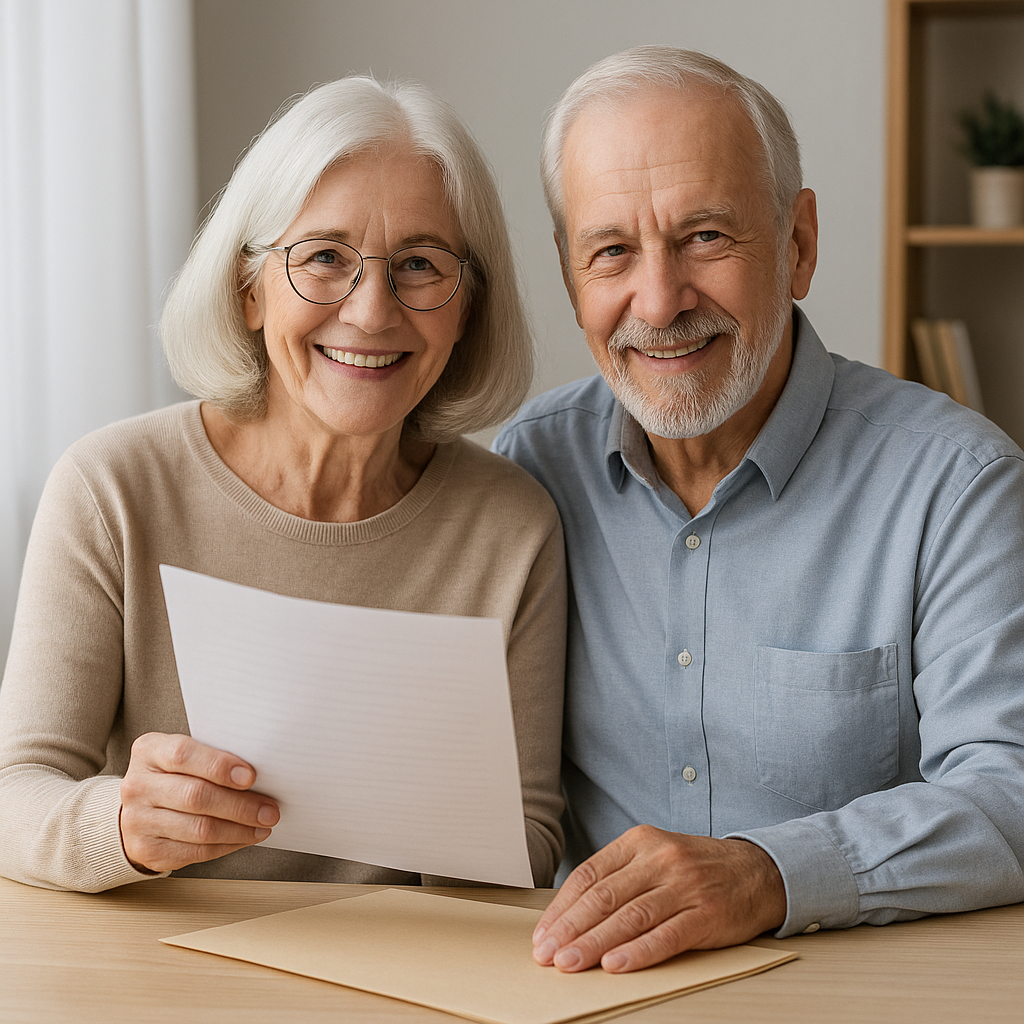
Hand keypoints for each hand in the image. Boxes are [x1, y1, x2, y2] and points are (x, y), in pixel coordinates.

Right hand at [119, 732, 279, 872]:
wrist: (138, 808)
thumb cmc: (174, 775)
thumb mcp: (186, 756)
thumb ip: (213, 758)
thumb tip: (261, 773)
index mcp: (149, 751)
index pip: (183, 755)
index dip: (219, 766)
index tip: (251, 776)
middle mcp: (137, 785)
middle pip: (195, 796)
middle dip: (240, 805)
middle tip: (270, 810)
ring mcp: (138, 820)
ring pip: (199, 829)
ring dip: (239, 829)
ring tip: (263, 825)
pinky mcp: (147, 850)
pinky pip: (195, 852)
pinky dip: (227, 845)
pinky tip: (244, 837)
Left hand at [532, 826, 786, 972]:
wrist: (757, 870)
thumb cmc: (696, 869)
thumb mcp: (655, 857)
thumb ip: (619, 878)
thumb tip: (570, 914)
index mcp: (640, 841)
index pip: (590, 874)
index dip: (562, 907)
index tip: (543, 934)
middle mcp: (660, 858)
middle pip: (605, 896)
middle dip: (570, 928)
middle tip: (547, 954)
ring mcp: (684, 885)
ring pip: (630, 916)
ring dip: (595, 943)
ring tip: (570, 963)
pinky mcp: (707, 912)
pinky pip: (667, 935)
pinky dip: (638, 952)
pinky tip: (615, 964)